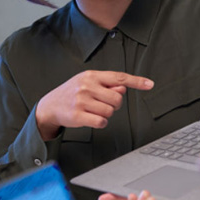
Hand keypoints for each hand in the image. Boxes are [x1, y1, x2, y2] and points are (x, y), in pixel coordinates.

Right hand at [35, 71, 152, 139]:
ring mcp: (81, 100)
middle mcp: (87, 86)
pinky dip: (101, 123)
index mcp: (92, 76)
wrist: (50, 105)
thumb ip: (106, 85)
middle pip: (117, 98)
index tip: (150, 84)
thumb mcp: (88, 83)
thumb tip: (122, 88)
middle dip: (114, 105)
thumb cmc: (72, 93)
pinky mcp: (78, 115)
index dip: (136, 81)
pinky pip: (101, 122)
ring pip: (110, 111)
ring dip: (106, 114)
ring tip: (94, 111)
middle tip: (102, 104)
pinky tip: (92, 119)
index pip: (119, 77)